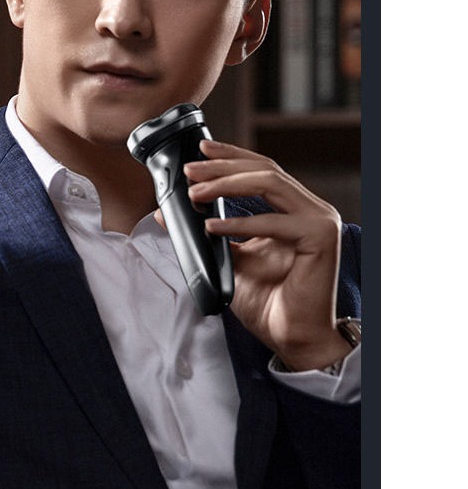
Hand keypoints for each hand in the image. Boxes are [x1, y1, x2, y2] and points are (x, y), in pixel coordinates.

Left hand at [182, 140, 348, 370]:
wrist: (293, 338)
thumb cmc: (268, 303)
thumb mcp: (228, 261)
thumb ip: (206, 233)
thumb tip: (167, 213)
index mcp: (293, 210)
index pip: (261, 170)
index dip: (230, 156)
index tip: (199, 151)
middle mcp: (311, 209)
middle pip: (264, 170)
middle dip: (222, 167)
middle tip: (188, 172)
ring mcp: (319, 221)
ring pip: (270, 183)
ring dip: (226, 185)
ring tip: (194, 195)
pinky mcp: (320, 239)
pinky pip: (273, 222)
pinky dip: (239, 223)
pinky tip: (212, 228)